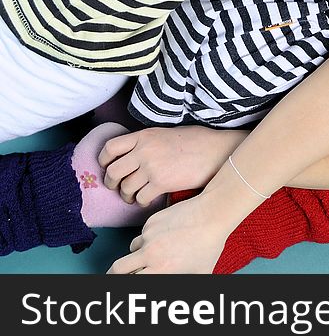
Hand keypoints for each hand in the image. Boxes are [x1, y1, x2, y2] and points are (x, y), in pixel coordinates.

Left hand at [98, 125, 244, 204]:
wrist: (217, 151)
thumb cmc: (197, 141)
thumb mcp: (167, 133)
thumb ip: (147, 142)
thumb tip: (133, 154)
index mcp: (144, 136)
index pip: (110, 148)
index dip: (103, 160)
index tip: (107, 167)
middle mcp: (144, 150)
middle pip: (113, 172)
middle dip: (111, 183)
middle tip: (117, 187)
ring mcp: (152, 167)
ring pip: (125, 188)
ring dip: (127, 196)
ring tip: (134, 196)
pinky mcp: (162, 183)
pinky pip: (141, 197)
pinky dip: (142, 202)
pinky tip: (148, 200)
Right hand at [107, 192, 229, 273]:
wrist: (213, 214)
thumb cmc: (209, 245)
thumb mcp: (200, 272)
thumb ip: (186, 283)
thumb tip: (183, 299)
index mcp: (161, 269)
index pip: (130, 282)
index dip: (125, 285)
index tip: (124, 285)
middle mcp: (150, 253)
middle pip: (117, 269)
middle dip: (114, 274)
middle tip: (117, 276)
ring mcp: (149, 235)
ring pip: (131, 248)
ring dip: (137, 253)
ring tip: (157, 251)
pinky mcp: (151, 220)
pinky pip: (143, 233)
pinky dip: (149, 237)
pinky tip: (167, 235)